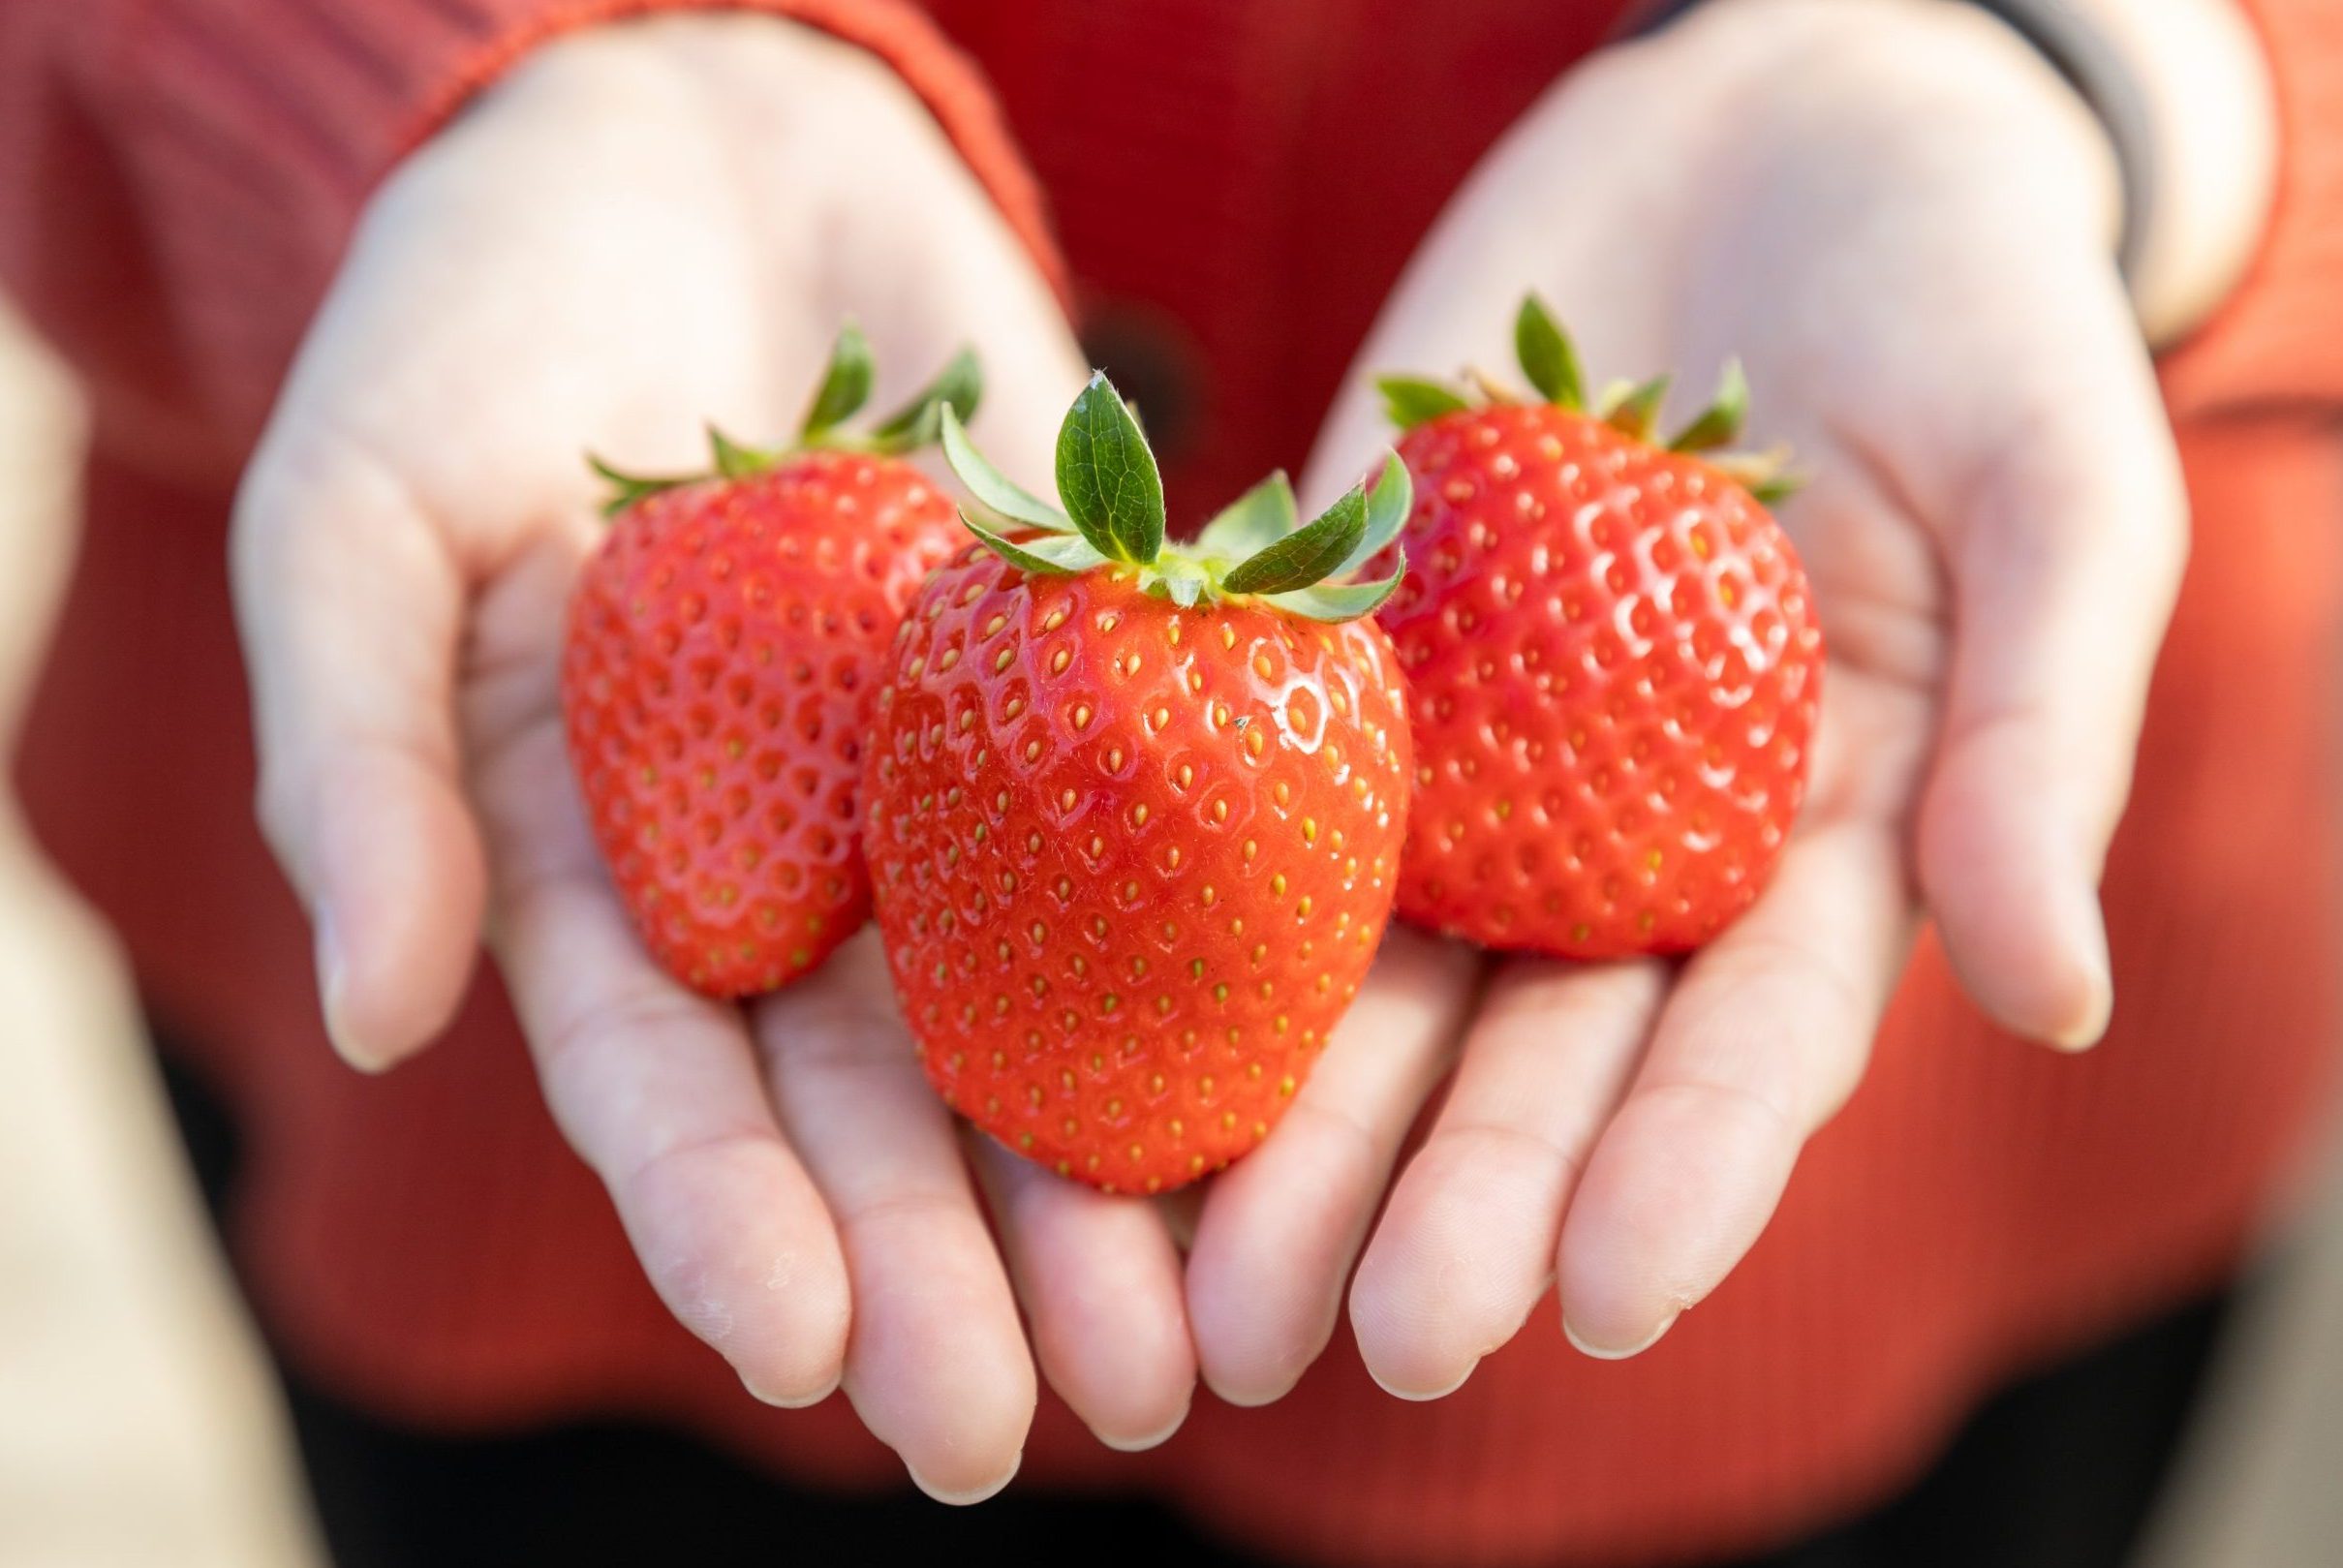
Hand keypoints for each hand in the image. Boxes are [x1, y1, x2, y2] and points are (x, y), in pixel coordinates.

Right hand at [232, 16, 1112, 1497]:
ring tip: (1168, 1353)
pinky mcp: (1089, 685)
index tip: (797, 1352)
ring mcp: (945, 784)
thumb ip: (362, 749)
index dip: (720, 1211)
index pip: (659, 1066)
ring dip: (1090, 1189)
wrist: (704, 134)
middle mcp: (785, 858)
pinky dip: (1227, 968)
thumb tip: (378, 1010)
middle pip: (860, 1090)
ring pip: (1032, 1014)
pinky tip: (1292, 1113)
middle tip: (1012, 1427)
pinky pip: (1172, 833)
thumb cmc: (481, 314)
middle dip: (929, 1263)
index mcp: (600, 856)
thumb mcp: (363, 505)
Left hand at [1295, 0, 2185, 1388]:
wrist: (1781, 125)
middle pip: (1529, 1047)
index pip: (1742, 1042)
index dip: (1674, 1176)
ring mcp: (1477, 750)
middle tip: (1347, 1344)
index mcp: (1814, 839)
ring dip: (1286, 1118)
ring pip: (1369, 961)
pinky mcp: (1346, 638)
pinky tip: (1080, 1008)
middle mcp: (1626, 835)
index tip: (1588, 1308)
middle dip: (1442, 1198)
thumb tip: (2043, 993)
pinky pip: (1245, 771)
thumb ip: (2037, 730)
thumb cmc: (1975, 296)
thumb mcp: (2061, 478)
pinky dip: (1166, 887)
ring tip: (1195, 1282)